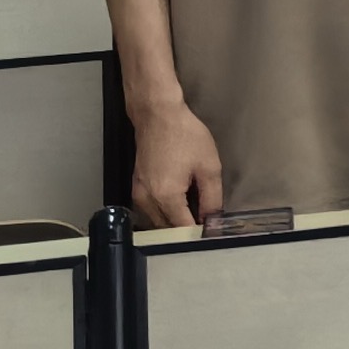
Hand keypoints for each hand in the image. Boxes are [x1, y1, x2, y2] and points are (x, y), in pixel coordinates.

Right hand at [129, 95, 223, 228]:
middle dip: (186, 230)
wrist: (158, 115)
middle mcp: (147, 200)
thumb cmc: (185, 136)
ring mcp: (138, 194)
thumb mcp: (208, 167)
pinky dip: (165, 212)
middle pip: (167, 229)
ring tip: (196, 214)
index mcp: (166, 196)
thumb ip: (212, 198)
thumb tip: (212, 221)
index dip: (198, 233)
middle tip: (206, 224)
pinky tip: (181, 204)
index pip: (182, 229)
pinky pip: (150, 210)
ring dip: (175, 222)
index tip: (213, 232)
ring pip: (157, 222)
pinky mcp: (136, 188)